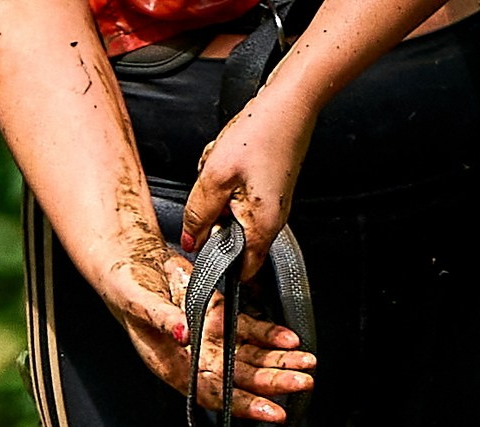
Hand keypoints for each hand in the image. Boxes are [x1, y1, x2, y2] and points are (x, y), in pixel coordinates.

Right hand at [98, 226, 315, 423]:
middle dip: (272, 383)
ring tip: (306, 366)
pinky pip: (250, 332)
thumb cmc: (127, 288)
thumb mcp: (138, 302)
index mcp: (173, 366)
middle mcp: (196, 359)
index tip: (270, 411)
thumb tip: (184, 333)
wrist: (132, 264)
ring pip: (250, 358)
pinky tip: (290, 341)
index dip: (243, 403)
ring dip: (279, 363)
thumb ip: (162, 319)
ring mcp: (210, 339)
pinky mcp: (220, 318)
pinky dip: (271, 337)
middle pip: (240, 380)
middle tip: (301, 384)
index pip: (213, 393)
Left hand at [179, 88, 315, 279]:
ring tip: (223, 166)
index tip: (201, 246)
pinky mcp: (270, 187)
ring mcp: (273, 203)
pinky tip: (231, 160)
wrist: (290, 103)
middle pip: (232, 238)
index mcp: (262, 227)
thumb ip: (198, 214)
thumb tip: (190, 239)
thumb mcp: (215, 176)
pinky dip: (229, 180)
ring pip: (232, 212)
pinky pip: (240, 194)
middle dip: (214, 218)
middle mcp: (273, 221)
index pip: (241, 271)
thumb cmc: (261, 134)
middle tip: (212, 188)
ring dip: (219, 193)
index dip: (217, 264)